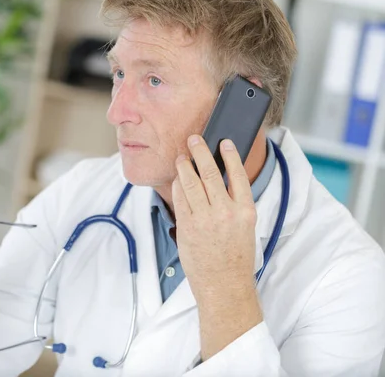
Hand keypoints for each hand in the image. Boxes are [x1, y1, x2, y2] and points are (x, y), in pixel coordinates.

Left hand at [172, 135, 256, 301]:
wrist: (224, 284)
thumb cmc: (236, 257)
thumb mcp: (246, 227)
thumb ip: (234, 203)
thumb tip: (221, 178)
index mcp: (245, 211)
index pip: (238, 174)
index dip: (230, 155)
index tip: (224, 142)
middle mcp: (225, 212)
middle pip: (210, 173)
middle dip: (200, 152)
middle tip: (194, 139)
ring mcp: (204, 219)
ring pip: (191, 183)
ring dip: (184, 166)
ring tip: (181, 157)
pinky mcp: (186, 226)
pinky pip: (180, 199)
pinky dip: (178, 186)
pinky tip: (178, 179)